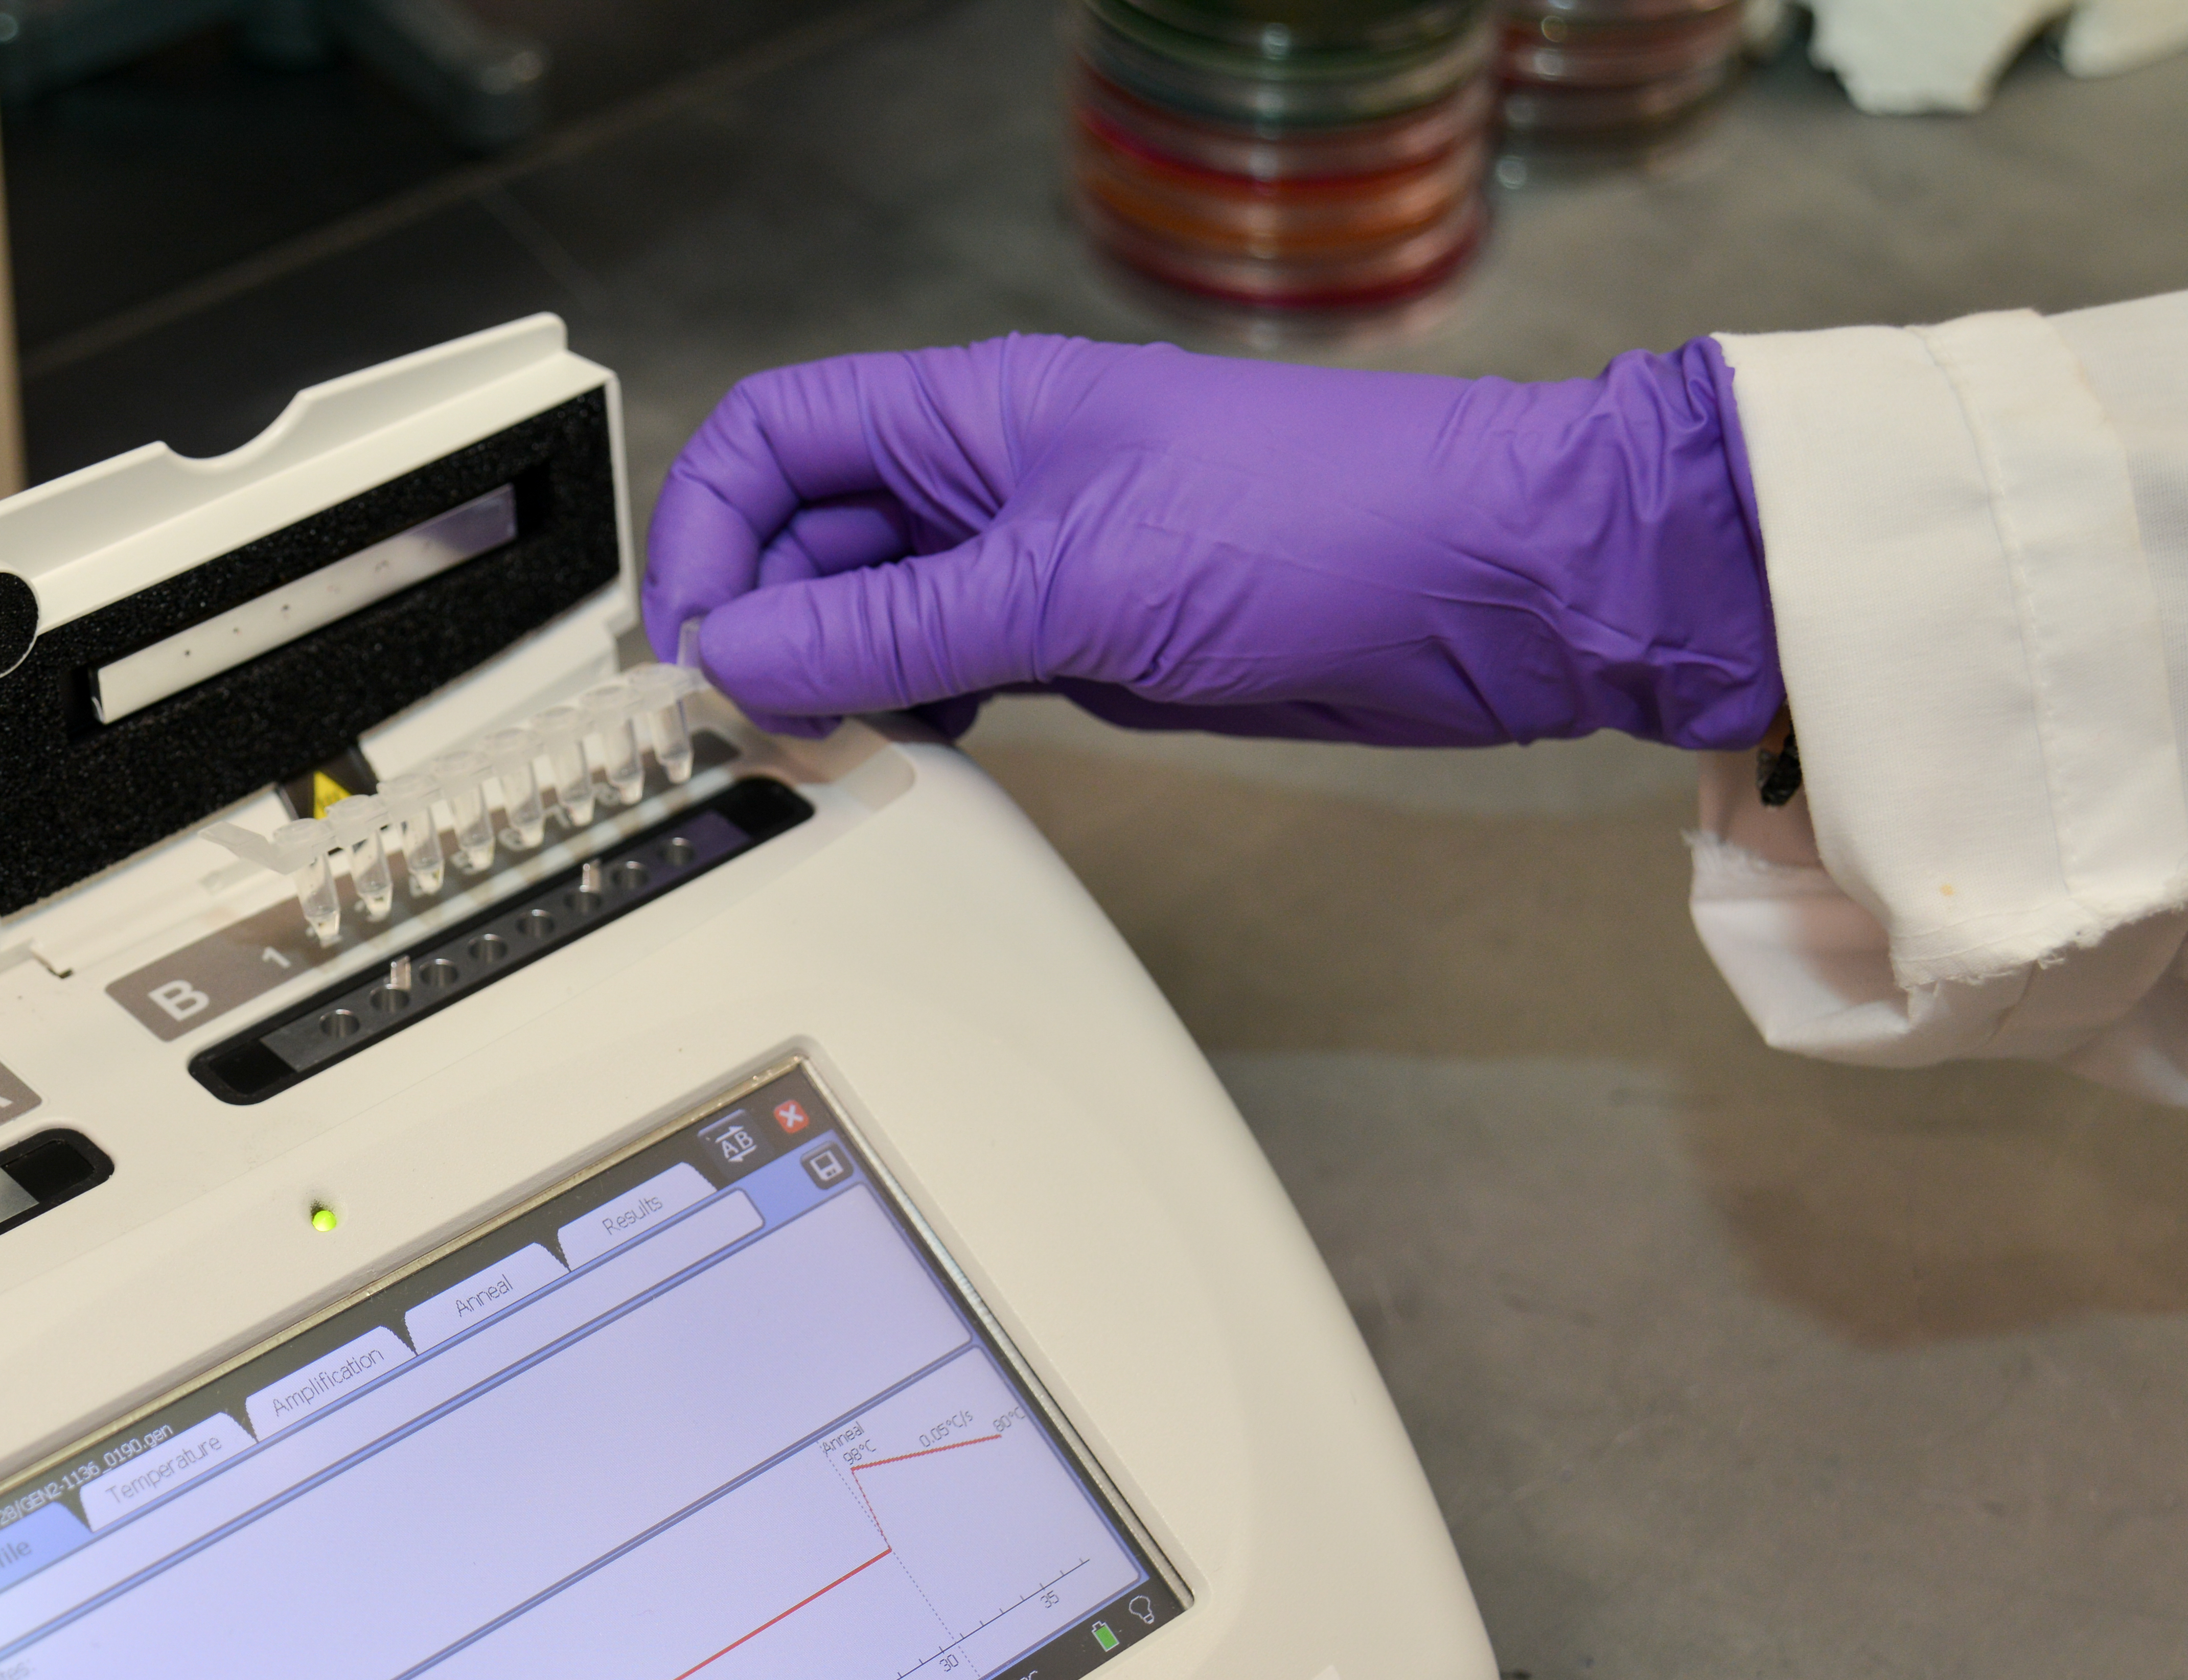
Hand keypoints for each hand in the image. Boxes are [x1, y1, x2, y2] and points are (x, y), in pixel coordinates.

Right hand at [642, 334, 1781, 749]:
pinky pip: (951, 669)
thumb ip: (893, 626)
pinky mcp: (1086, 635)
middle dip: (758, 624)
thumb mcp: (1071, 582)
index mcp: (973, 415)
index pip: (775, 440)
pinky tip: (908, 757)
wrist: (1493, 585)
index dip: (707, 532)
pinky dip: (910, 714)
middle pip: (809, 536)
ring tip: (819, 752)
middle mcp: (991, 477)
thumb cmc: (1322, 526)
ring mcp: (1038, 557)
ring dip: (829, 680)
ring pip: (874, 615)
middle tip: (743, 729)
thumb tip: (739, 651)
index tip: (694, 641)